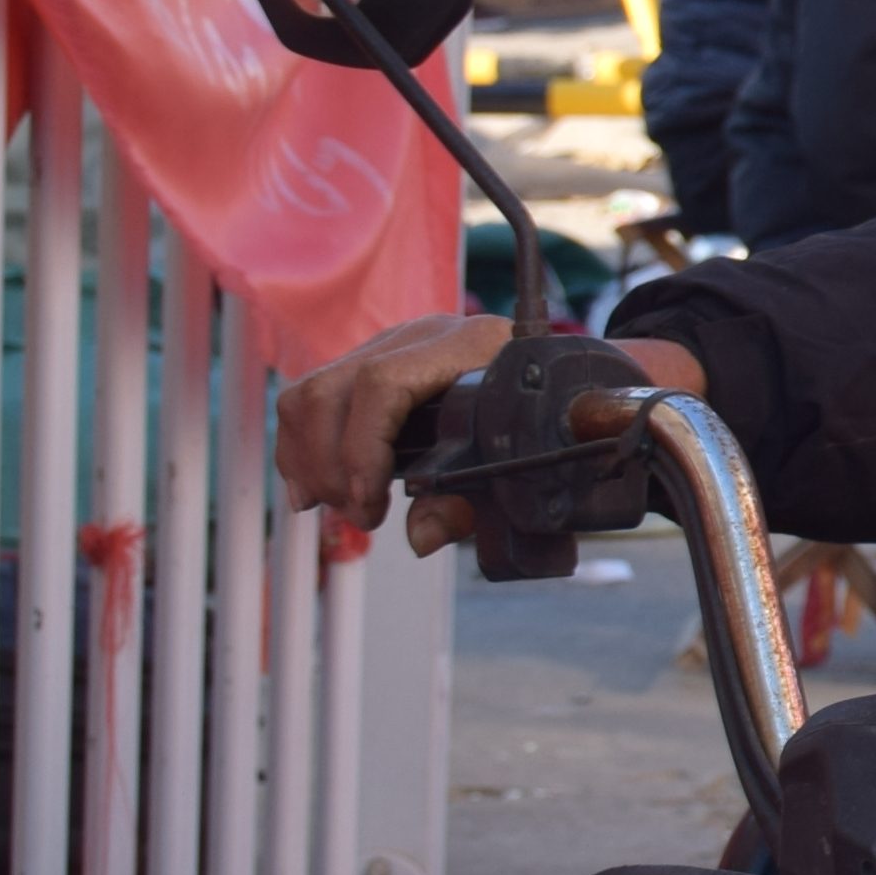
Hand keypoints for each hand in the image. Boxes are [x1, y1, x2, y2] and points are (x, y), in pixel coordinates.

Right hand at [270, 316, 703, 547]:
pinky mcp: (371, 363)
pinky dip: (302, 446)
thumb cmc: (555, 425)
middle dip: (329, 463)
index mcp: (471, 347)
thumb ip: (472, 503)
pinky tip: (314, 490)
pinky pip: (311, 396)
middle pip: (333, 387)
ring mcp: (392, 345)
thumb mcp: (526, 466)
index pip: (382, 383)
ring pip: (311, 390)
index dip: (362, 448)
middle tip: (356, 515)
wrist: (573, 382)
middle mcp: (423, 336)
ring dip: (306, 457)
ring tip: (335, 506)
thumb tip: (421, 538)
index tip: (368, 503)